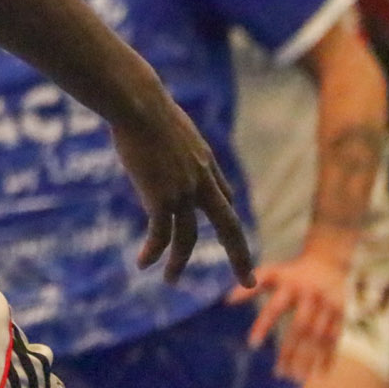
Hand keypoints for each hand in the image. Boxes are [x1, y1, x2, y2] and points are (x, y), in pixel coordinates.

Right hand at [110, 99, 255, 285]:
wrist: (139, 105)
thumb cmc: (145, 104)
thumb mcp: (168, 121)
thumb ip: (169, 136)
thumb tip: (154, 126)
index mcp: (206, 162)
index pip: (224, 197)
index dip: (223, 216)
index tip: (225, 232)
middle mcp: (201, 181)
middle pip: (228, 226)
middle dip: (240, 257)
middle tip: (249, 283)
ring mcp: (182, 192)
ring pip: (188, 238)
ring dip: (179, 263)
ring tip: (171, 281)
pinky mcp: (160, 198)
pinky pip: (160, 235)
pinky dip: (154, 252)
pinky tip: (144, 263)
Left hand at [234, 244, 348, 380]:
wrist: (329, 261)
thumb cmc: (292, 272)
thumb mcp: (272, 273)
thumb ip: (250, 285)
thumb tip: (227, 300)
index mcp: (290, 286)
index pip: (274, 308)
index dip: (263, 325)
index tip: (252, 345)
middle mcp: (310, 296)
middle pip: (299, 328)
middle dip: (290, 351)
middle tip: (279, 373)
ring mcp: (328, 305)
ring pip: (318, 337)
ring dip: (309, 359)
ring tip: (297, 378)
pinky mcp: (341, 314)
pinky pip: (335, 339)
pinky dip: (328, 357)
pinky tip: (319, 374)